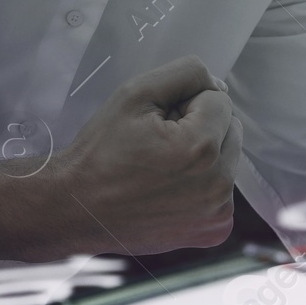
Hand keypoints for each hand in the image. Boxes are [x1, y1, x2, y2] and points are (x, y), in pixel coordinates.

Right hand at [44, 55, 239, 255]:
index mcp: (201, 148)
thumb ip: (185, 73)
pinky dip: (203, 185)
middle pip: (230, 129)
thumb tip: (219, 85)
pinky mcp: (214, 231)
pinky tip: (170, 191)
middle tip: (159, 146)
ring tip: (162, 169)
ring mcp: (218, 212)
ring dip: (204, 156)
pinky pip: (223, 190)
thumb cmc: (101, 152)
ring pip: (228, 158)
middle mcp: (218, 184)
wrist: (75, 209)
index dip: (186, 105)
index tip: (157, 125)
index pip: (220, 100)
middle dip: (200, 128)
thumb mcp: (135, 93)